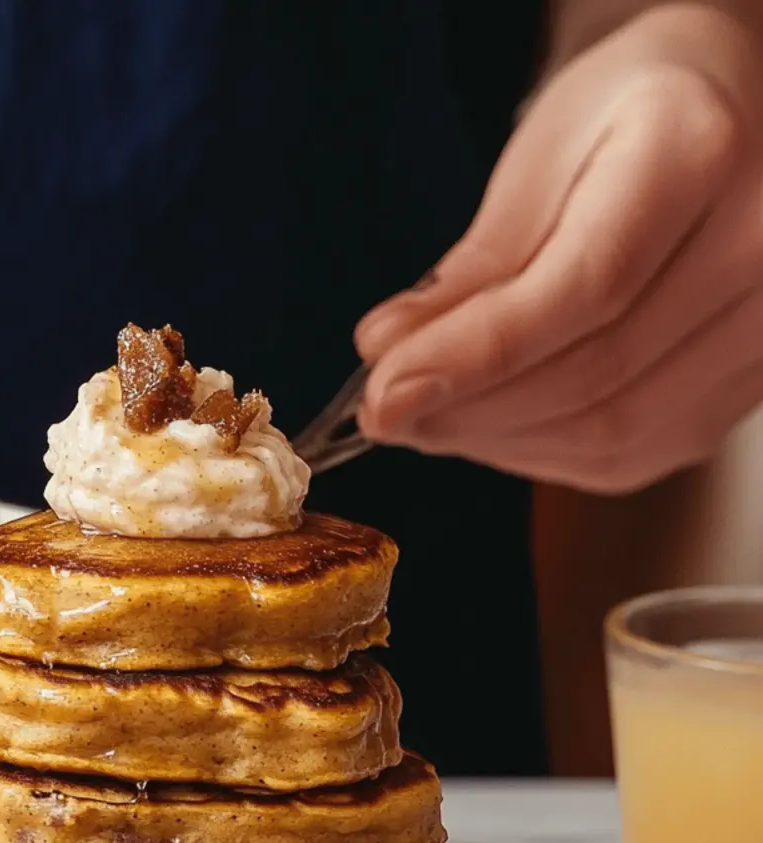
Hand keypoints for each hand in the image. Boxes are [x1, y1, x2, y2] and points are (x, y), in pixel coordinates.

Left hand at [354, 5, 762, 493]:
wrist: (721, 121)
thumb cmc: (626, 124)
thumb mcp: (542, 156)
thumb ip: (473, 266)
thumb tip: (388, 354)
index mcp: (702, 155)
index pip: (583, 290)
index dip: (471, 357)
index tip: (381, 393)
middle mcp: (759, 249)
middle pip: (594, 377)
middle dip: (467, 410)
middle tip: (385, 413)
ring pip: (610, 434)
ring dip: (495, 441)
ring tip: (427, 415)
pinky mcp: (741, 394)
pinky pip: (628, 458)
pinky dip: (539, 454)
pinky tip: (488, 426)